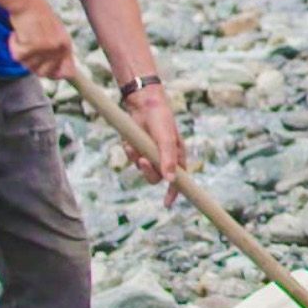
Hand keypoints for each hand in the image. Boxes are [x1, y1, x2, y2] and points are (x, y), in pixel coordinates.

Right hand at [8, 0, 76, 78]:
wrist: (25, 0)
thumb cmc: (36, 16)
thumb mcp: (53, 34)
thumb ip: (56, 53)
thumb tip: (60, 76)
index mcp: (66, 45)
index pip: (67, 73)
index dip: (54, 74)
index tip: (44, 68)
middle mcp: (59, 48)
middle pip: (43, 73)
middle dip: (32, 62)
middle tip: (28, 45)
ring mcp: (46, 48)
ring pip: (28, 65)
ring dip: (22, 52)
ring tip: (24, 35)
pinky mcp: (31, 46)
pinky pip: (16, 56)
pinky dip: (13, 46)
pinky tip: (17, 33)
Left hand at [125, 87, 185, 207]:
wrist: (143, 104)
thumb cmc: (161, 119)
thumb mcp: (166, 139)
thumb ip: (167, 159)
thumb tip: (170, 180)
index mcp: (176, 156)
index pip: (178, 180)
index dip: (173, 192)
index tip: (167, 203)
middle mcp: (164, 158)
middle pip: (156, 178)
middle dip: (148, 171)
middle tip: (142, 161)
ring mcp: (150, 154)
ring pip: (142, 169)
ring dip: (136, 160)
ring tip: (134, 146)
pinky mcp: (138, 149)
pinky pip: (132, 159)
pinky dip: (130, 152)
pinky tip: (129, 141)